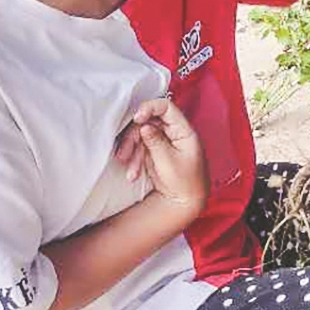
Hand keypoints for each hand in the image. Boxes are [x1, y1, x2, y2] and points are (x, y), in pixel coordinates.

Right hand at [114, 98, 207, 215]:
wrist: (184, 201)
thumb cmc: (185, 183)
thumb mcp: (168, 162)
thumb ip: (156, 141)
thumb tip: (144, 125)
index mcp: (184, 132)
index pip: (167, 108)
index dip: (150, 108)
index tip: (137, 118)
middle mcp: (173, 133)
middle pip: (148, 121)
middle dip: (134, 137)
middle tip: (125, 154)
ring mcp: (162, 140)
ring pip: (140, 135)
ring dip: (131, 151)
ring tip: (129, 170)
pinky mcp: (154, 150)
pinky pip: (139, 147)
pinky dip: (133, 159)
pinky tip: (132, 174)